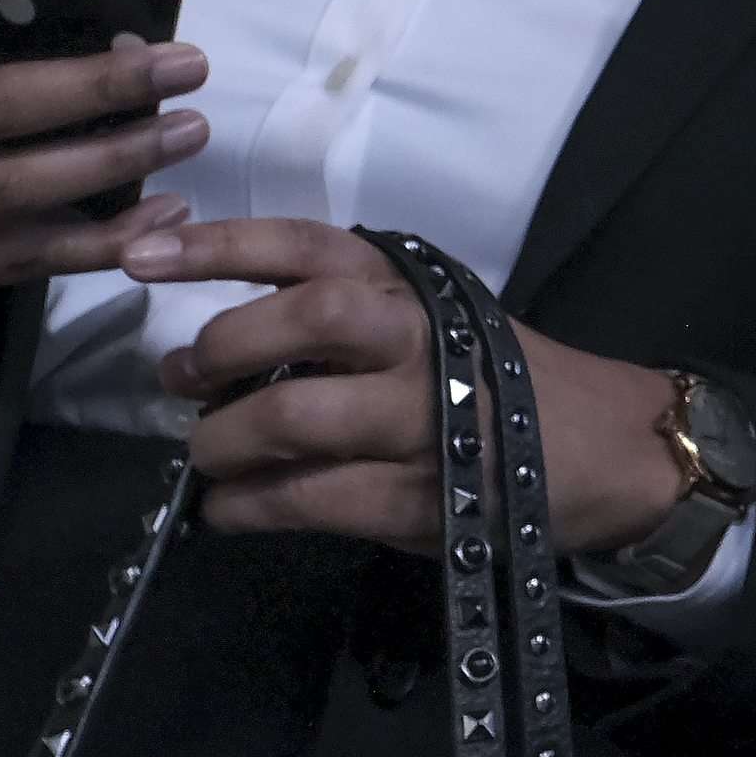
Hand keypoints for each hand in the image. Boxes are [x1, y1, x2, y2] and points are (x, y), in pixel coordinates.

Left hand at [137, 216, 683, 556]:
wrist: (612, 451)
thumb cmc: (501, 382)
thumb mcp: (434, 325)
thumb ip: (342, 328)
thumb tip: (206, 357)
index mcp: (416, 290)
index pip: (312, 247)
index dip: (222, 245)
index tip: (142, 254)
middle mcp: (423, 342)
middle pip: (310, 314)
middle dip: (227, 345)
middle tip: (183, 378)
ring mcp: (429, 421)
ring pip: (300, 414)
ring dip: (227, 442)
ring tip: (206, 459)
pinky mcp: (426, 499)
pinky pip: (312, 499)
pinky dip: (250, 508)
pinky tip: (230, 511)